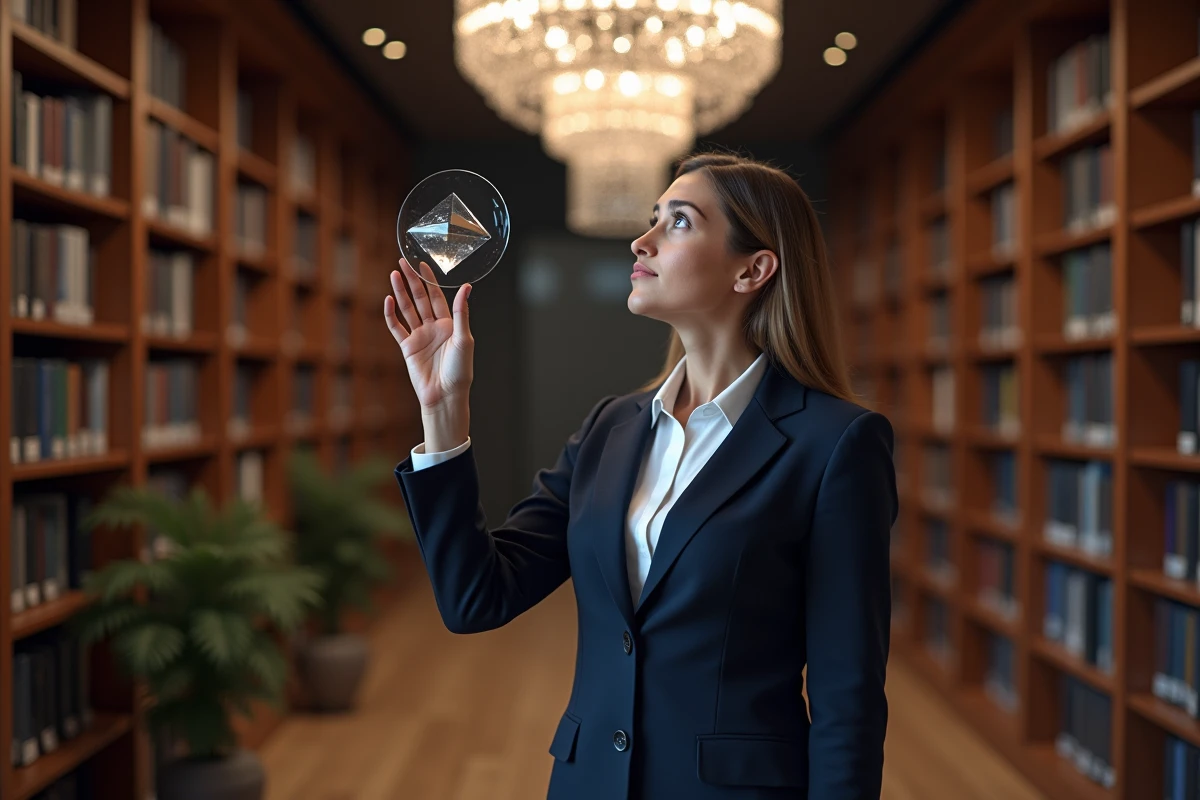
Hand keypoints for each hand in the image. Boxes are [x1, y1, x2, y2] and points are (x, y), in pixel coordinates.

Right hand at [384, 259, 472, 411]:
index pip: (437, 296)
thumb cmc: (460, 371)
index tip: (421, 264)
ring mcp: (419, 337)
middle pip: (420, 299)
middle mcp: (433, 328)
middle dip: (411, 281)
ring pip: (407, 309)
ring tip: (393, 275)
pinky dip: (391, 315)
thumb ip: (462, 313)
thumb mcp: (464, 339)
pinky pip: (396, 328)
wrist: (445, 395)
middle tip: (402, 262)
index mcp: (449, 324)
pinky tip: (388, 301)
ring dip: (400, 292)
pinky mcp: (407, 348)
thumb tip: (467, 287)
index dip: (429, 280)